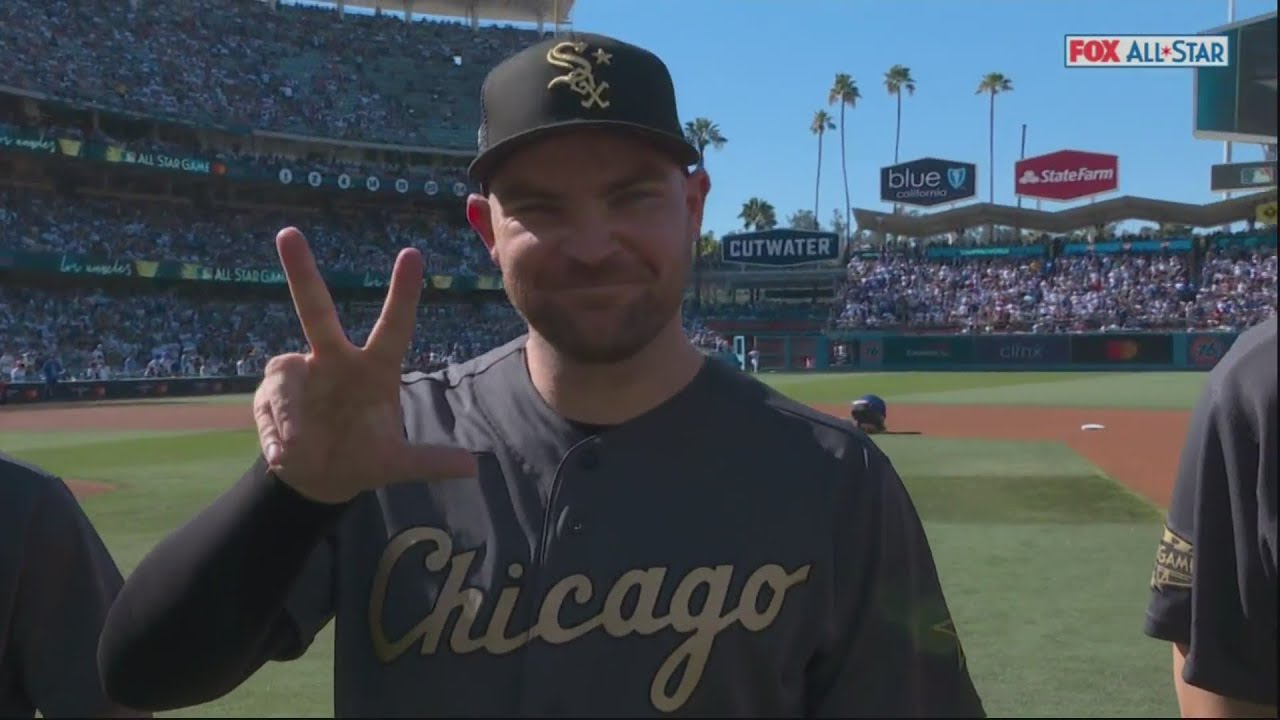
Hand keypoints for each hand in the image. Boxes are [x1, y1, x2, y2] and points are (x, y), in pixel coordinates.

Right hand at [253, 227, 477, 504]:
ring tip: (292, 447)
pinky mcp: (270, 394)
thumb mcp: (396, 464)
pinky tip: (282, 455)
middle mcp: (333, 359)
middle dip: (302, 272)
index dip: (403, 294)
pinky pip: (269, 407)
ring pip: (285, 378)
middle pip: (315, 310)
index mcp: (372, 368)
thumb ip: (429, 461)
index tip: (413, 253)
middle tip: (288, 233)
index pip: (393, 326)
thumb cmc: (363, 457)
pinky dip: (274, 432)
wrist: (320, 478)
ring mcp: (298, 374)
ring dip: (286, 413)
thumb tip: (474, 469)